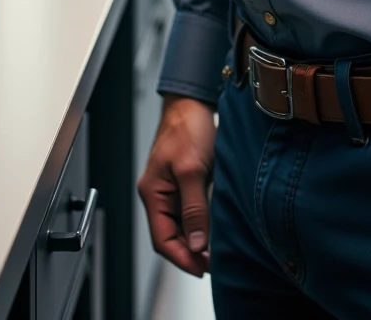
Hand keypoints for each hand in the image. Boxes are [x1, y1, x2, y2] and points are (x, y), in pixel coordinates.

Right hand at [138, 95, 215, 276]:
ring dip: (199, 238)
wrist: (193, 102)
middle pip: (172, 236)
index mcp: (153, 193)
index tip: (202, 269)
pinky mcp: (186, 182)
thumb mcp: (192, 170)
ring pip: (183, 225)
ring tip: (218, 249)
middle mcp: (160, 194)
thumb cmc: (187, 128)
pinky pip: (192, 210)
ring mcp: (172, 188)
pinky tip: (217, 226)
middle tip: (214, 262)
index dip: (182, 258)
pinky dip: (203, 222)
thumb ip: (194, 209)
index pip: (162, 240)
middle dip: (192, 252)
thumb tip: (196, 244)